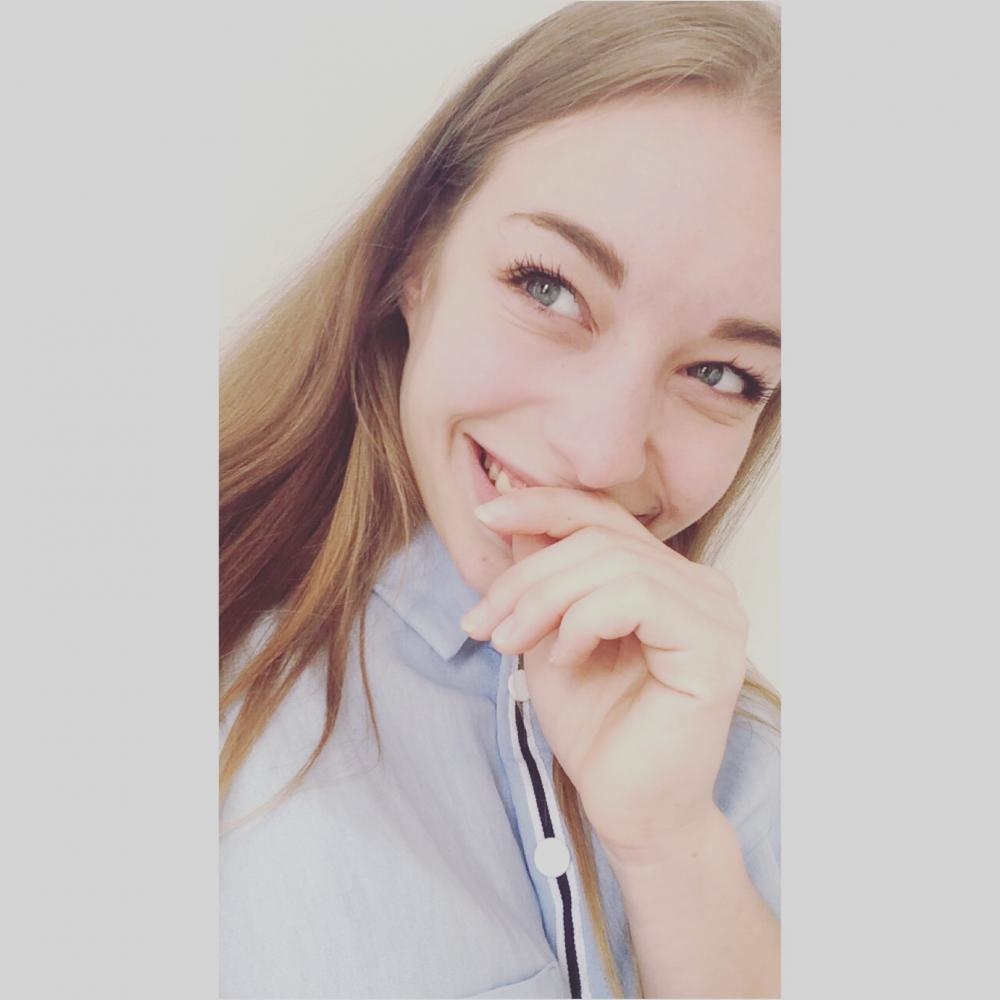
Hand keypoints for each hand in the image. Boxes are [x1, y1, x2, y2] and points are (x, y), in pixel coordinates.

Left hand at [460, 487, 748, 866]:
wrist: (627, 809)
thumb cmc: (596, 729)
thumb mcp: (551, 635)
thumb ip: (544, 576)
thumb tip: (515, 513)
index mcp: (669, 578)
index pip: (604, 515)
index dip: (543, 503)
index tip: (485, 512)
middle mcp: (702, 586)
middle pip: (599, 538)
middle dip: (527, 576)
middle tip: (485, 622)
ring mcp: (715, 613)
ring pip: (610, 563)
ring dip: (543, 600)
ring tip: (510, 644)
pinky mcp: (713, 645)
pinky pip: (634, 597)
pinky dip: (582, 621)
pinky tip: (564, 660)